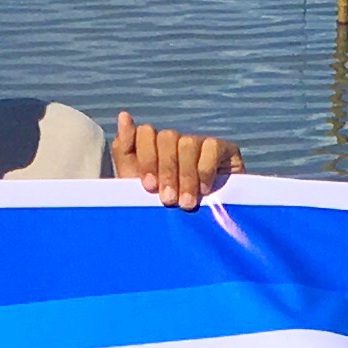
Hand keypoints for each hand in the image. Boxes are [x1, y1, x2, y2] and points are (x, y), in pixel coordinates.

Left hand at [114, 112, 240, 207]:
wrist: (195, 232)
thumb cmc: (160, 210)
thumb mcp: (134, 185)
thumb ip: (124, 150)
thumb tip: (123, 115)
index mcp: (151, 147)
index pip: (144, 132)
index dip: (146, 157)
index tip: (148, 186)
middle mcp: (175, 142)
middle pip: (167, 137)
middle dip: (166, 170)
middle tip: (168, 199)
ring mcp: (199, 143)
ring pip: (188, 143)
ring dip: (185, 175)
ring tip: (186, 202)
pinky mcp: (224, 149)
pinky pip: (212, 147)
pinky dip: (205, 170)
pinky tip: (204, 190)